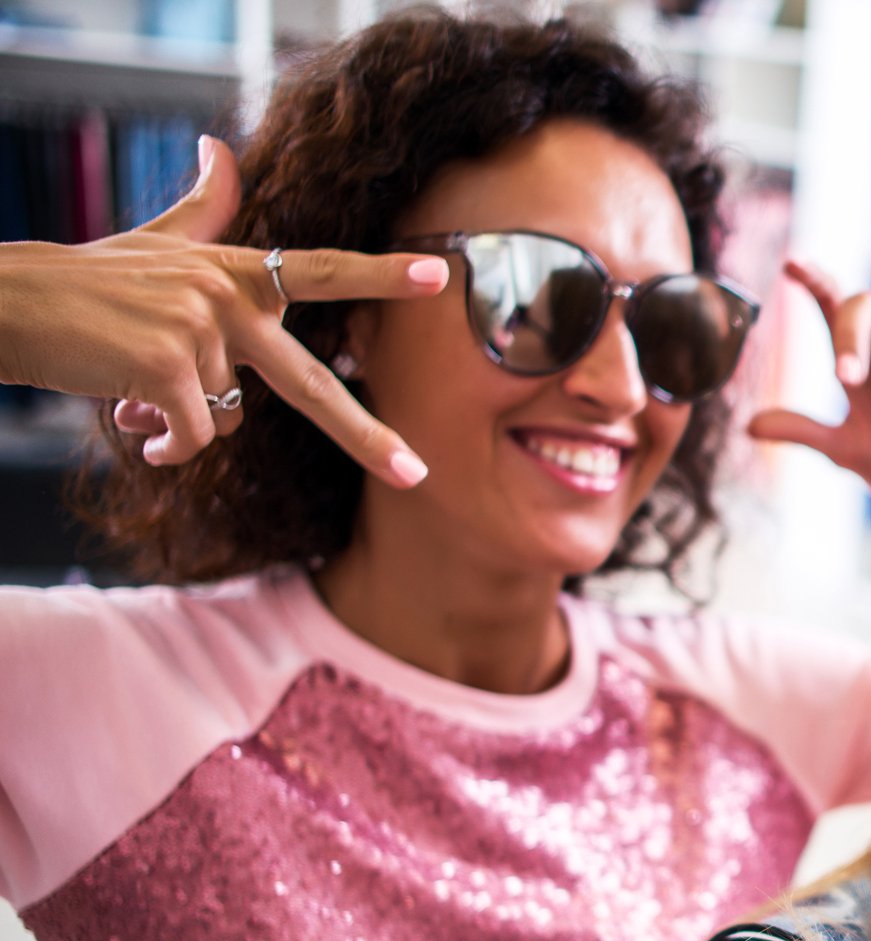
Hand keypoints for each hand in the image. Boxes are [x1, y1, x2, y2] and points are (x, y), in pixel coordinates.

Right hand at [0, 135, 446, 485]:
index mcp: (237, 273)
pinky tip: (131, 419)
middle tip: (417, 474)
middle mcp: (229, 299)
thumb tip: (220, 149)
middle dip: (367, 435)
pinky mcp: (168, 367)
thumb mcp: (155, 240)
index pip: (324, 272)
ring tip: (135, 389)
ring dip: (181, 420)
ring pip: (222, 419)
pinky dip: (165, 443)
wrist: (15, 302)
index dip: (382, 275)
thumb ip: (204, 207)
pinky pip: (191, 436)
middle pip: (312, 383)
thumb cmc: (88, 281)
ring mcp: (200, 331)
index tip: (440, 277)